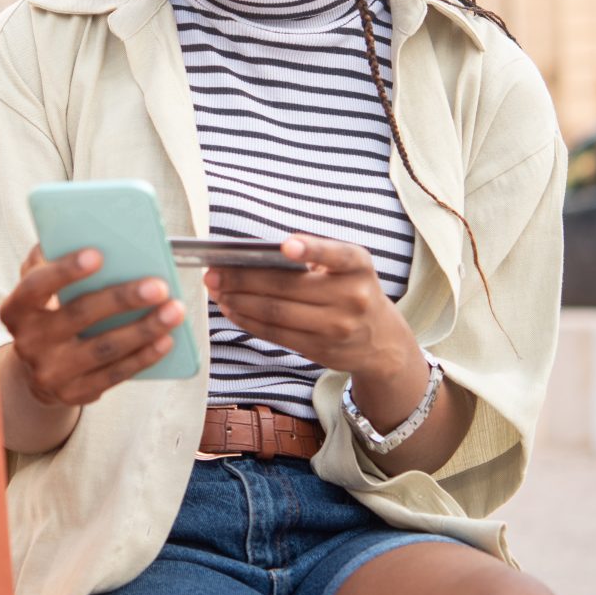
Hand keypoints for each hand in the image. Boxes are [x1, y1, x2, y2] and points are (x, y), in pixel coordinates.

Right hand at [0, 244, 185, 406]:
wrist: (38, 371)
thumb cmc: (47, 312)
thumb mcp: (39, 285)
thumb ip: (51, 257)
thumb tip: (87, 230)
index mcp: (16, 307)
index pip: (36, 285)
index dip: (66, 270)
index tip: (99, 254)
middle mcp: (28, 342)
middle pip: (79, 316)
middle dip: (122, 299)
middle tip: (159, 285)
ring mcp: (50, 372)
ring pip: (103, 348)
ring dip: (144, 329)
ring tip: (175, 310)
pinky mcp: (74, 394)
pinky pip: (114, 374)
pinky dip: (144, 357)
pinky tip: (166, 339)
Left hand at [205, 234, 415, 379]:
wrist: (382, 340)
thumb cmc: (353, 289)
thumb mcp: (348, 267)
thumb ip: (313, 257)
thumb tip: (252, 256)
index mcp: (358, 266)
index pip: (336, 254)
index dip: (311, 249)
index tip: (285, 245)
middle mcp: (352, 297)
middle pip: (287, 287)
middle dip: (243, 279)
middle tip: (213, 272)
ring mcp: (336, 327)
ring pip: (276, 313)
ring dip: (239, 301)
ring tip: (216, 290)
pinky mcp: (320, 349)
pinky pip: (276, 334)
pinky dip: (248, 320)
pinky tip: (231, 309)